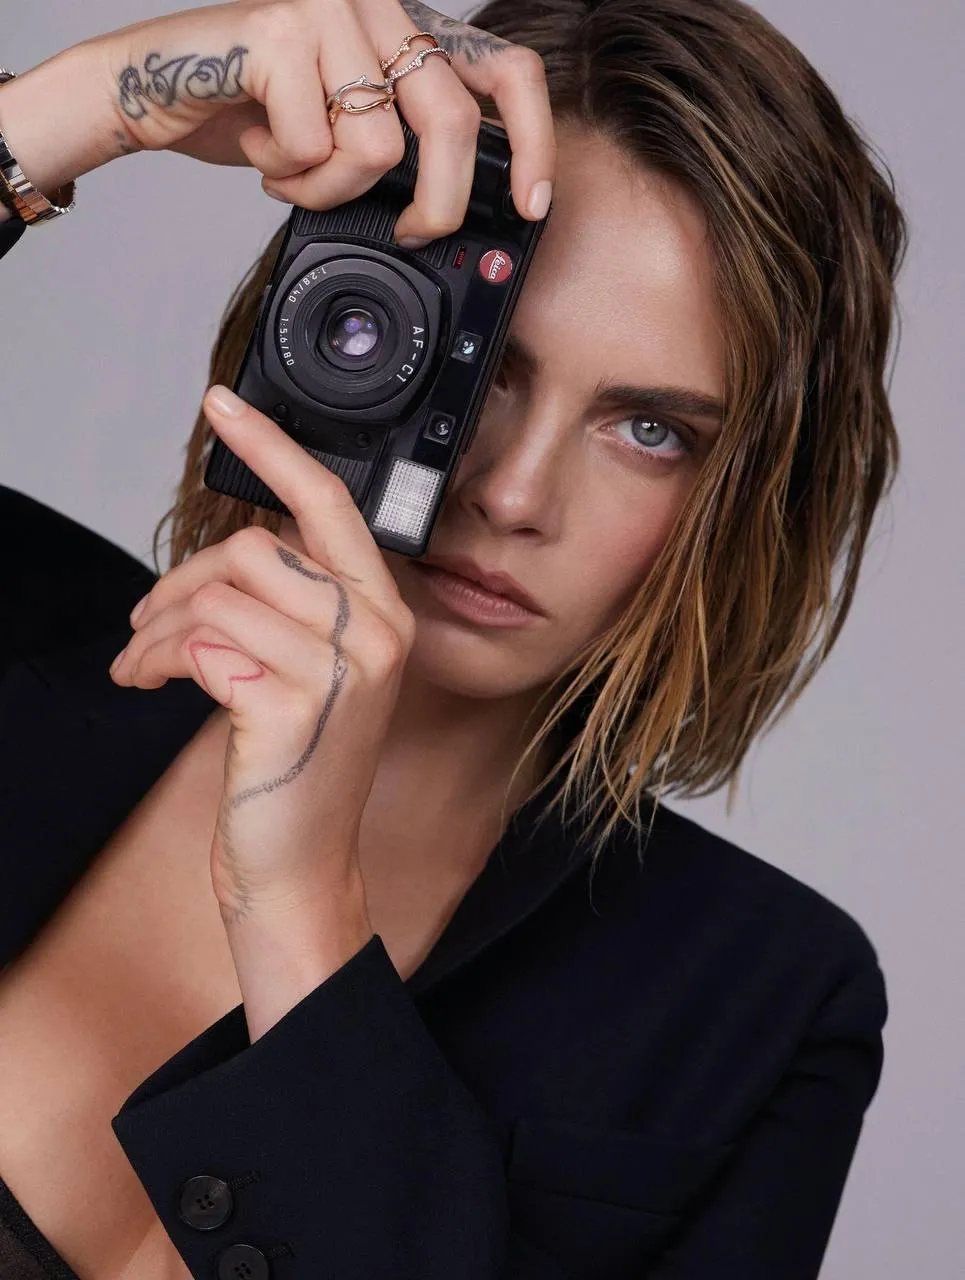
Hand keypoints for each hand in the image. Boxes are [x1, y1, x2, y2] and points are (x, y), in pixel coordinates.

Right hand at [98, 0, 555, 241]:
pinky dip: (289, 176)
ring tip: (292, 172)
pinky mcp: (284, 29)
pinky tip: (260, 151)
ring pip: (379, 147)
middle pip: (450, 119)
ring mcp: (331, 9)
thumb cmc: (249, 114)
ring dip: (331, 188)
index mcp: (403, 28)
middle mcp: (377, 6)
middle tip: (411, 232)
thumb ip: (403, 146)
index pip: (503, 70)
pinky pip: (318, 146)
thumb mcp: (344, 132)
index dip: (532, 140)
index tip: (533, 205)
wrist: (149, 90)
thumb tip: (461, 211)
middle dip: (435, 202)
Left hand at [108, 384, 415, 919]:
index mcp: (383, 615)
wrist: (300, 865)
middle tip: (145, 626)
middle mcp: (375, 633)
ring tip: (141, 662)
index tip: (225, 404)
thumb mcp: (311, 673)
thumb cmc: (295, 767)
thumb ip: (291, 604)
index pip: (329, 507)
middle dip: (179, 583)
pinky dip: (156, 658)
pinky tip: (146, 684)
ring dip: (158, 627)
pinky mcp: (295, 704)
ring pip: (218, 595)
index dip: (273, 449)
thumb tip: (232, 548)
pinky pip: (201, 642)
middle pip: (252, 550)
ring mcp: (342, 669)